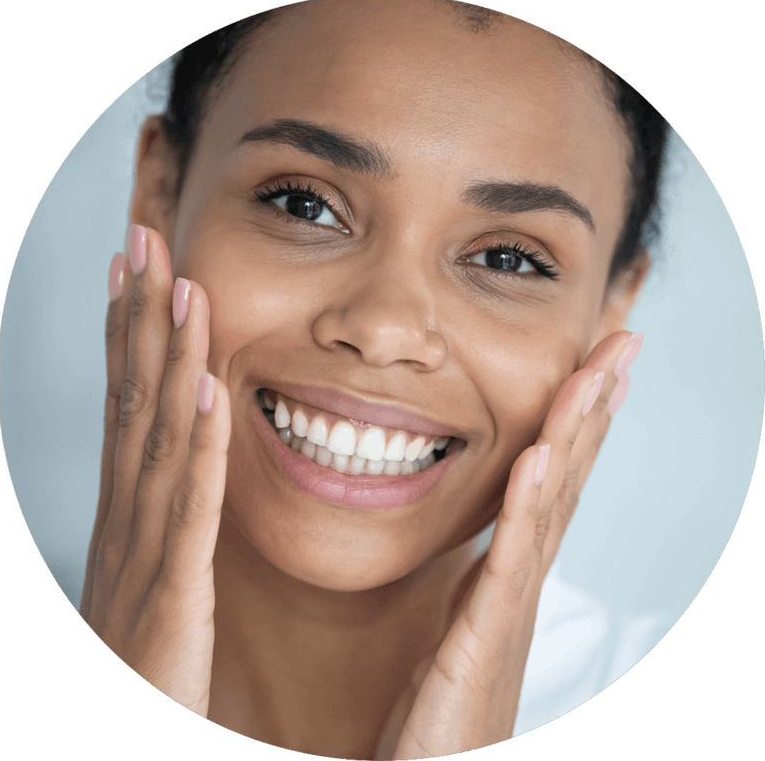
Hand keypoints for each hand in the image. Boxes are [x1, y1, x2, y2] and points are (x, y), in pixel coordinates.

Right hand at [79, 226, 230, 716]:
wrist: (129, 733)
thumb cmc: (145, 674)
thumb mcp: (153, 585)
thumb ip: (168, 528)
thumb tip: (184, 470)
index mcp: (128, 519)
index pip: (128, 408)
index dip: (128, 336)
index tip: (136, 272)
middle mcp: (125, 523)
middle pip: (131, 403)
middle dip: (136, 320)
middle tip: (143, 243)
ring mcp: (142, 557)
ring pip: (156, 438)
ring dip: (166, 360)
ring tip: (180, 289)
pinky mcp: (170, 598)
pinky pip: (188, 509)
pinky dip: (195, 446)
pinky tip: (206, 390)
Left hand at [376, 330, 641, 758]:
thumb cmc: (440, 717)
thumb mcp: (458, 630)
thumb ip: (473, 583)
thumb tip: (480, 540)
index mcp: (511, 575)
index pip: (553, 483)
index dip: (577, 423)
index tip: (594, 368)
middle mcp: (522, 582)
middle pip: (568, 479)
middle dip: (594, 408)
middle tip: (622, 345)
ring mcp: (509, 608)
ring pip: (550, 506)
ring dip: (573, 435)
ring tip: (596, 375)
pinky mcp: (485, 637)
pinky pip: (510, 559)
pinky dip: (527, 504)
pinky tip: (539, 457)